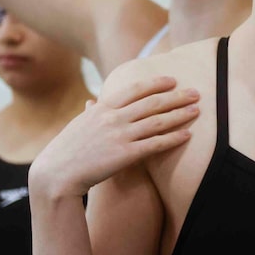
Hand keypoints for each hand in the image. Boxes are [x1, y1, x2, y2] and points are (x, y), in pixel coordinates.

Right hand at [30, 74, 197, 197]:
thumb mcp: (78, 126)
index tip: (172, 80)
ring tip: (197, 111)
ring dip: (180, 114)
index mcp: (102, 108)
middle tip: (196, 92)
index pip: (134, 89)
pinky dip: (173, 138)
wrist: (57, 174)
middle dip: (177, 96)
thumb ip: (91, 113)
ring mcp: (120, 135)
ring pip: (158, 121)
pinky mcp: (125, 155)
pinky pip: (155, 144)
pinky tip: (187, 135)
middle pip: (152, 103)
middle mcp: (113, 118)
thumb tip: (93, 103)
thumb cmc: (67, 151)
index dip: (156, 83)